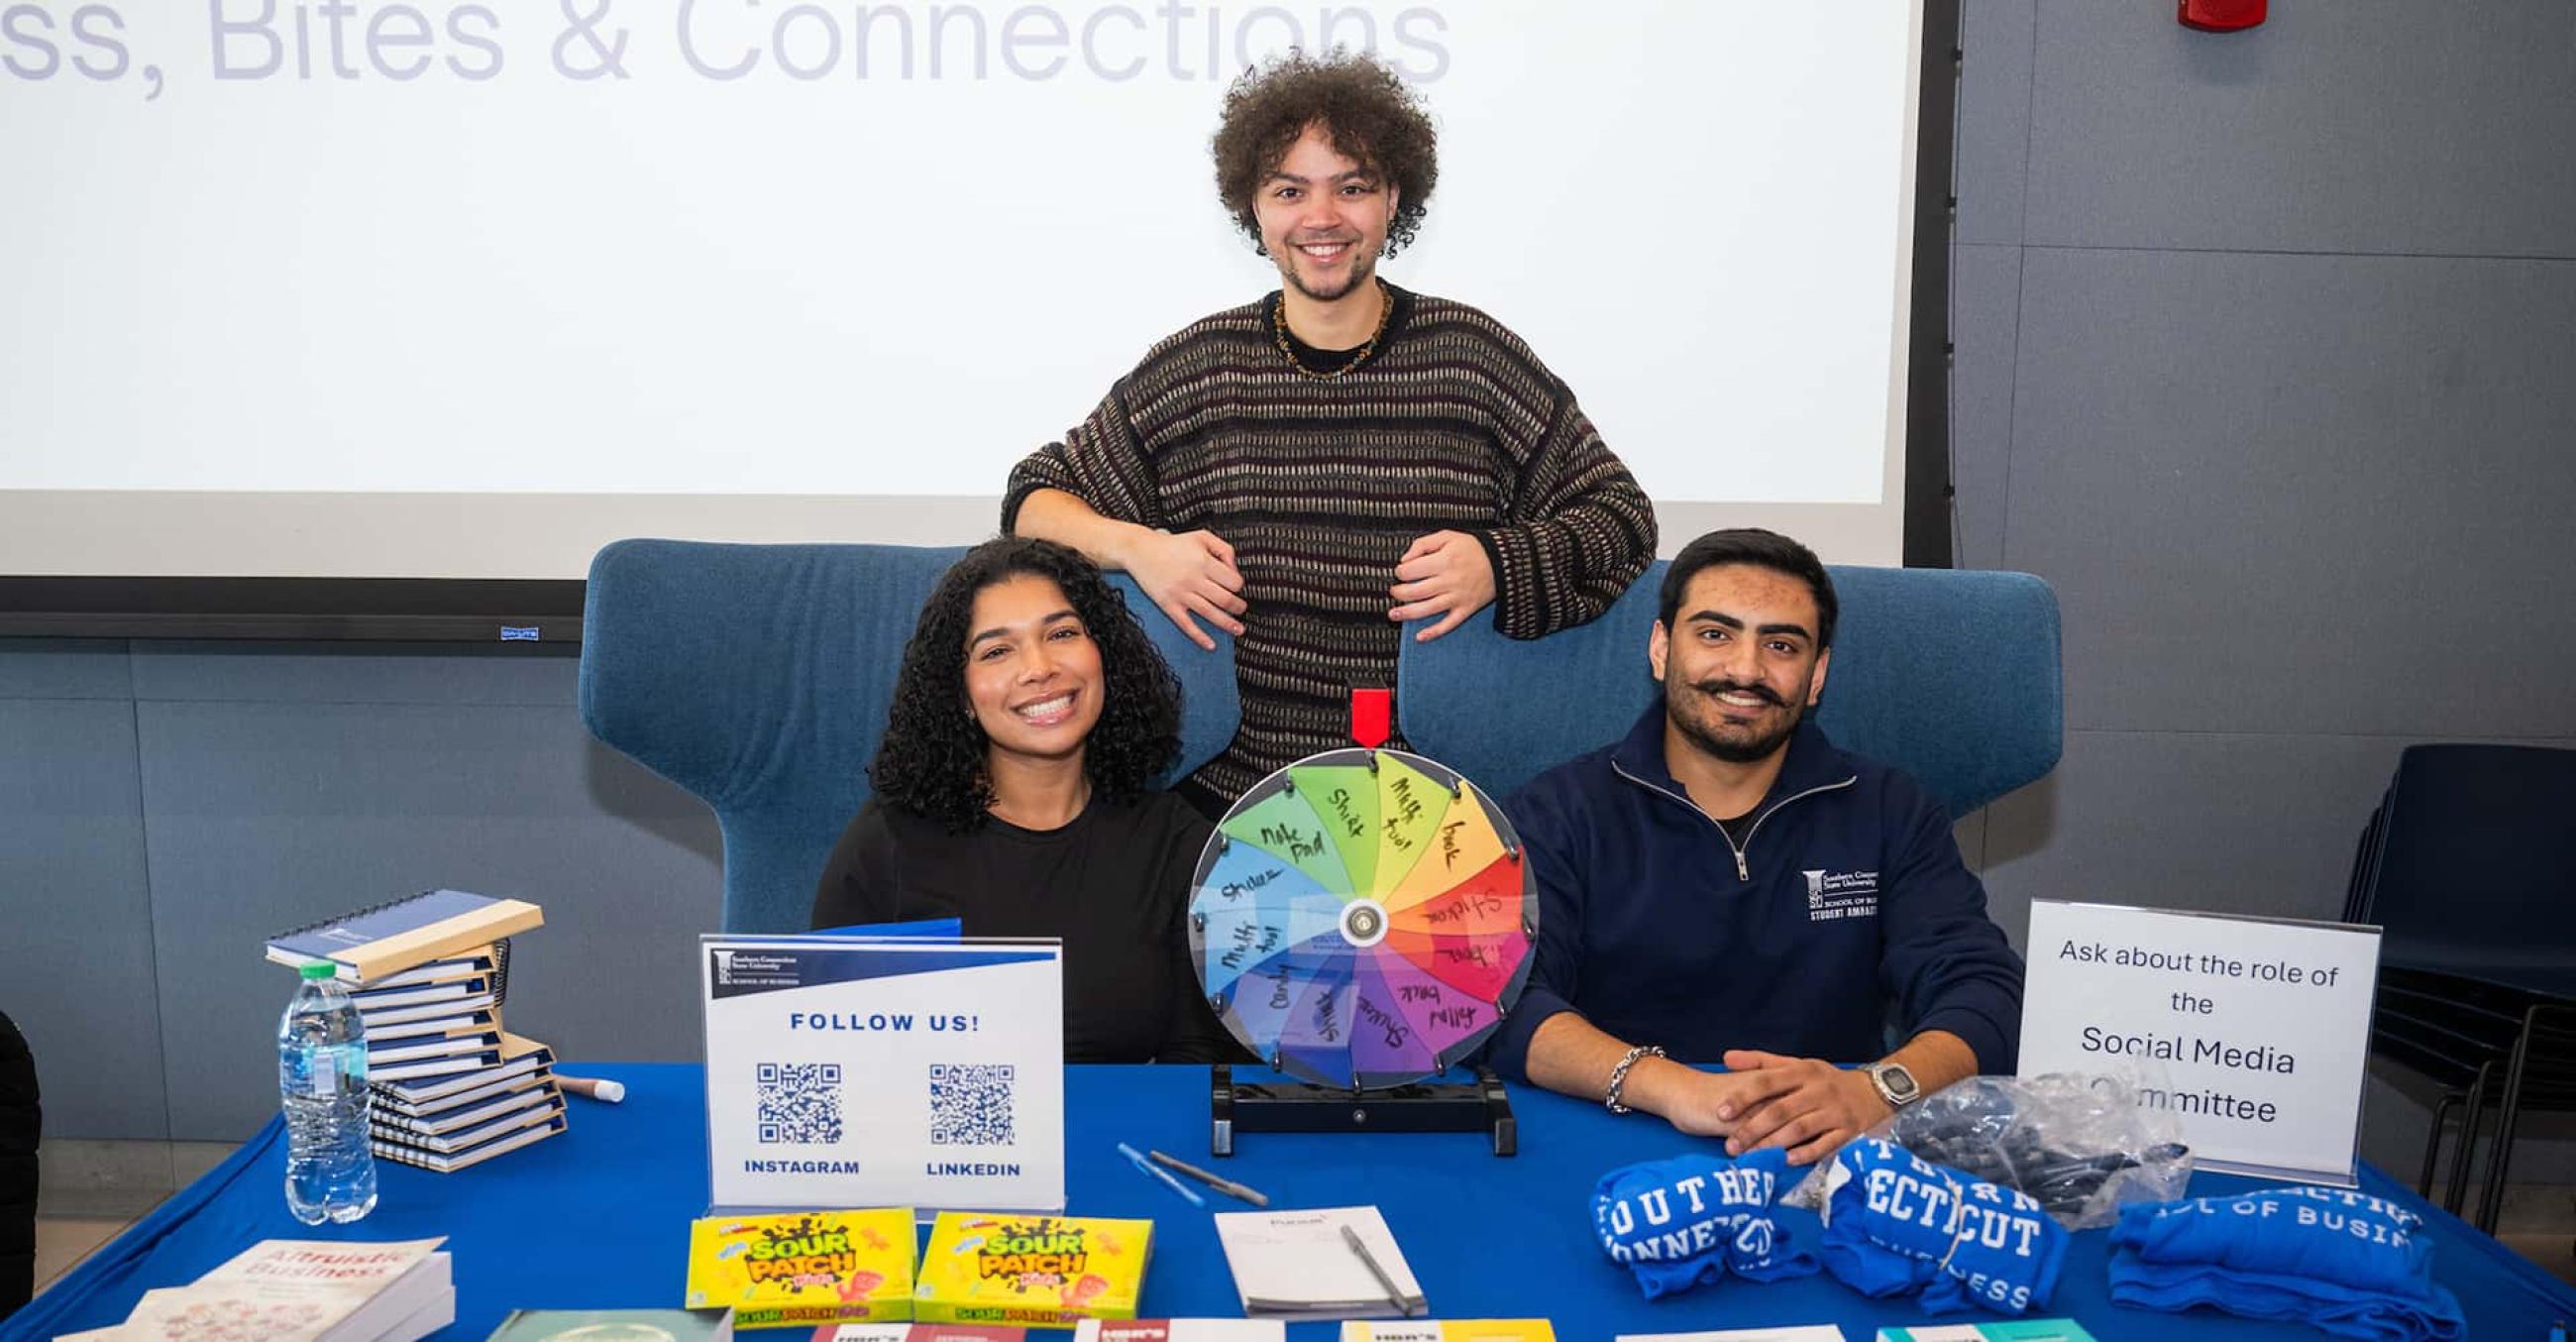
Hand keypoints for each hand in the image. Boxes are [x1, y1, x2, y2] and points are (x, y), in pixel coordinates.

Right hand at [1122, 528, 1245, 650]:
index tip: (1236, 587)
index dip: (1238, 585)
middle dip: (1238, 607)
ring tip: (1238, 629)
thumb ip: (1224, 549)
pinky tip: (1211, 645)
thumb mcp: (1202, 536)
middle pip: (1224, 599)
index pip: (1232, 581)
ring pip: (1209, 613)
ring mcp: (1180, 594)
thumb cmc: (1173, 544)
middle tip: (1241, 609)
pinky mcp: (1169, 605)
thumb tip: (1235, 570)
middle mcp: (1193, 579)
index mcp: (1203, 562)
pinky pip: (1186, 625)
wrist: (1141, 551)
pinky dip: (1200, 637)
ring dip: (1227, 623)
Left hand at [1389, 530, 1495, 641]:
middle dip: (1399, 593)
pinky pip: (1448, 624)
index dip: (1400, 571)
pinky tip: (1419, 637)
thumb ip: (1423, 544)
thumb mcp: (1448, 536)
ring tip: (1393, 614)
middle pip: (1415, 592)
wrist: (1504, 563)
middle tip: (1395, 591)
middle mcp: (1449, 581)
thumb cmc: (1473, 549)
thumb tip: (1404, 559)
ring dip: (1407, 614)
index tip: (1401, 571)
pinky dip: (1434, 632)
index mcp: (1444, 561)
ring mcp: (1458, 597)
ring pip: (1427, 609)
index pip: (1411, 570)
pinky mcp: (1466, 609)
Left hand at [1713, 1050, 1891, 1165]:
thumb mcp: (1798, 1064)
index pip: (1767, 1082)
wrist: (1875, 1091)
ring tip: (1751, 1157)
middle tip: (1730, 1146)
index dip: (1743, 1097)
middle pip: (1780, 1110)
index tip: (1720, 1112)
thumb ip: (1761, 1062)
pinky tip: (1786, 1161)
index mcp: (1802, 1072)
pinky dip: (1806, 1153)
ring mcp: (1834, 1112)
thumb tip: (1726, 1057)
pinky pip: (1825, 1145)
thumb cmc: (1826, 1080)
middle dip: (1753, 1129)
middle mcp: (1817, 1090)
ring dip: (1773, 1144)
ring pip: (1799, 1129)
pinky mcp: (1849, 1132)